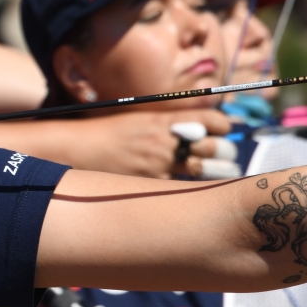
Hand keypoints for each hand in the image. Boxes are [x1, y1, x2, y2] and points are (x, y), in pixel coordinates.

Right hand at [65, 110, 232, 178]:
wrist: (81, 149)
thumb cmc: (110, 133)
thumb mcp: (143, 119)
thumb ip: (172, 123)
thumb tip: (200, 128)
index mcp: (167, 120)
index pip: (214, 121)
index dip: (224, 127)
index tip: (223, 131)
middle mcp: (168, 141)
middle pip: (218, 148)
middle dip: (225, 153)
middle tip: (222, 156)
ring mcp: (161, 163)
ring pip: (205, 170)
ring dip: (213, 172)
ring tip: (208, 171)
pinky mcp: (153, 182)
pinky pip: (182, 187)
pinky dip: (186, 187)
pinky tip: (183, 187)